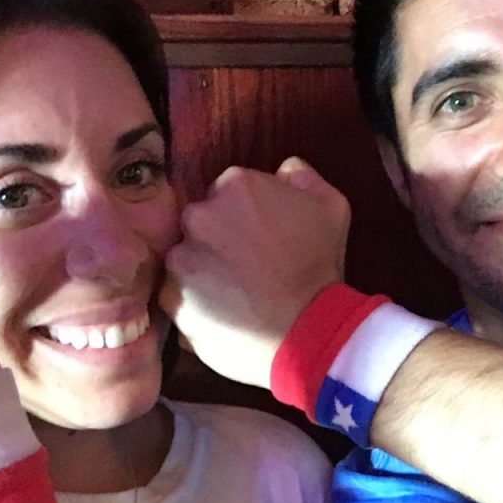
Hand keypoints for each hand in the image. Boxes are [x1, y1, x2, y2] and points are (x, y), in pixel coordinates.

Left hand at [160, 157, 348, 387]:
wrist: (304, 334)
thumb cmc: (320, 269)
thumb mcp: (332, 208)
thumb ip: (303, 177)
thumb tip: (285, 168)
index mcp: (236, 186)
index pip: (228, 191)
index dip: (245, 216)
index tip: (259, 238)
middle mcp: (199, 216)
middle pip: (201, 222)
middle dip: (218, 241)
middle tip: (247, 268)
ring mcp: (181, 259)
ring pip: (186, 260)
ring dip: (204, 274)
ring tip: (236, 297)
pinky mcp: (170, 299)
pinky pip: (179, 298)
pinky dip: (196, 307)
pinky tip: (226, 316)